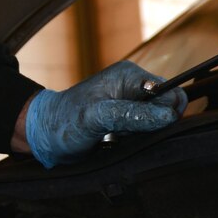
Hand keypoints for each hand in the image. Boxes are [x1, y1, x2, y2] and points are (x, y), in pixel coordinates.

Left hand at [22, 62, 186, 166]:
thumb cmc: (65, 121)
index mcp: (130, 76)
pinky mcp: (128, 122)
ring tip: (114, 136)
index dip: (166, 113)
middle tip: (122, 131)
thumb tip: (168, 115)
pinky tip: (114, 141)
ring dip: (141, 135)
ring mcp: (132, 105)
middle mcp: (135, 88)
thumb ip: (131, 114)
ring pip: (157, 125)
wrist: (46, 135)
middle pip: (167, 110)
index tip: (143, 126)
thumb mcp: (96, 117)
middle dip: (151, 126)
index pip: (171, 93)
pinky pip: (145, 134)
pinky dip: (134, 141)